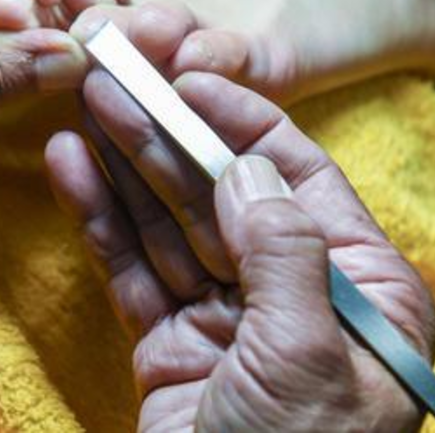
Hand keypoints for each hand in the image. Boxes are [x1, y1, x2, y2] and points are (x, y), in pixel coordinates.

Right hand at [45, 5, 434, 430]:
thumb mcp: (309, 356)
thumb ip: (283, 251)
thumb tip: (248, 169)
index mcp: (361, 291)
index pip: (300, 179)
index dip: (241, 123)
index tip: (189, 78)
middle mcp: (295, 294)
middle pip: (222, 193)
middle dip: (166, 135)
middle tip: (115, 80)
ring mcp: (228, 318)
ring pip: (170, 223)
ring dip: (125, 166)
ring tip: (84, 108)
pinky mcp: (171, 345)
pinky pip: (132, 269)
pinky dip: (101, 221)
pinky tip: (72, 169)